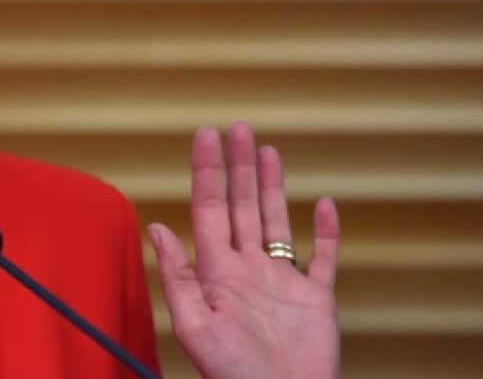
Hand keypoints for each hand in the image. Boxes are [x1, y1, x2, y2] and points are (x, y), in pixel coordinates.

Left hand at [148, 122, 339, 378]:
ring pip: (277, 221)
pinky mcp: (316, 300)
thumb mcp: (195, 326)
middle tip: (237, 128)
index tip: (205, 135)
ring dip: (273, 186)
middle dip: (239, 167)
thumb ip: (177, 276)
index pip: (209, 208)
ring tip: (267, 151)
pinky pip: (324, 258)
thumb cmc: (233, 375)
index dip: (207, 170)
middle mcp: (249, 269)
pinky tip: (324, 204)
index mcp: (217, 271)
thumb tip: (156, 227)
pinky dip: (326, 232)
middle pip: (242, 206)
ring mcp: (283, 281)